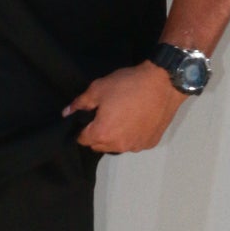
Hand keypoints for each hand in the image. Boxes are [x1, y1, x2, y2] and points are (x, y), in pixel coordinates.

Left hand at [65, 62, 182, 154]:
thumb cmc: (127, 85)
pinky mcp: (150, 143)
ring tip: (122, 116)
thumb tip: (66, 113)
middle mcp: (118, 145)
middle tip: (104, 115)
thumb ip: (80, 103)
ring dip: (115, 137)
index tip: (88, 118)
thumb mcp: (98, 89)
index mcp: (102, 133)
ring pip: (117, 146)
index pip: (82, 140)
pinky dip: (132, 135)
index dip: (81, 129)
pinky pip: (134, 143)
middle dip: (97, 134)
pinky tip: (137, 120)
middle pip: (99, 146)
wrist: (163, 84)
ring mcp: (136, 146)